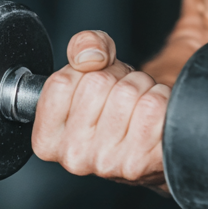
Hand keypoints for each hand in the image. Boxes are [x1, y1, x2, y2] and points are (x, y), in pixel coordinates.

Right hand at [32, 30, 169, 186]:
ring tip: (137, 103)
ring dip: (141, 85)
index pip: (62, 81)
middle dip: (118, 76)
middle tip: (121, 94)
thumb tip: (90, 57)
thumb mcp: (94, 63)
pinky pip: (153, 104)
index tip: (95, 84)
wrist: (152, 129)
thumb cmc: (116, 99)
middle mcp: (73, 156)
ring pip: (128, 91)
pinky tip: (152, 115)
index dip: (87, 70)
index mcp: (48, 138)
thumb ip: (84, 45)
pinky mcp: (138, 162)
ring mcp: (105, 163)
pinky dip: (159, 97)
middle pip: (98, 83)